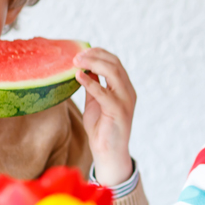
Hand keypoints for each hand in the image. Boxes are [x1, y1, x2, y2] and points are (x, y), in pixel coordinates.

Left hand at [73, 48, 136, 186]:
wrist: (108, 153)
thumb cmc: (101, 129)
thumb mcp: (95, 101)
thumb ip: (94, 85)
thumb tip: (85, 68)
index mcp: (124, 88)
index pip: (115, 62)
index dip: (98, 53)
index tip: (80, 51)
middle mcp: (128, 92)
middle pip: (114, 63)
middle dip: (94, 55)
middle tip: (76, 55)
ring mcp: (125, 101)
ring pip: (113, 72)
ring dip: (93, 64)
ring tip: (76, 62)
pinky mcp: (118, 111)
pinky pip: (104, 92)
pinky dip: (90, 83)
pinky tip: (78, 77)